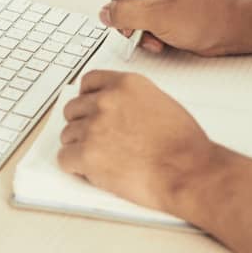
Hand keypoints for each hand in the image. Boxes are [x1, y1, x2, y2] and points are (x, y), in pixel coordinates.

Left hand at [57, 70, 219, 213]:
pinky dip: (75, 167)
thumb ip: (131, 100)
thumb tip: (116, 110)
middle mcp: (106, 100)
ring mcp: (94, 126)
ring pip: (67, 135)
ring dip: (80, 147)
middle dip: (82, 125)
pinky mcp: (87, 154)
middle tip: (98, 140)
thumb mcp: (160, 102)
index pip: (89, 81)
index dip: (87, 98)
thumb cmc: (182, 144)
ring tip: (103, 159)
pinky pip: (64, 158)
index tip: (88, 108)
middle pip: (73, 109)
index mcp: (125, 84)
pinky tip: (92, 170)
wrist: (187, 170)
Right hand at [99, 0, 242, 55]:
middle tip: (149, 29)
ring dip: (140, 30)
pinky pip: (140, 20)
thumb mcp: (158, 15)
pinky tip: (162, 38)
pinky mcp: (161, 7)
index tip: (142, 14)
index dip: (124, 2)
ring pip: (129, 12)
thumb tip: (105, 14)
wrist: (229, 32)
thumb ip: (125, 14)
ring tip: (158, 36)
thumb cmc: (205, 17)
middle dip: (133, 20)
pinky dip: (147, 33)